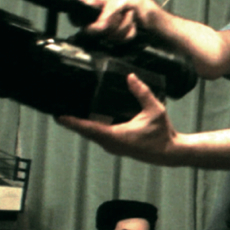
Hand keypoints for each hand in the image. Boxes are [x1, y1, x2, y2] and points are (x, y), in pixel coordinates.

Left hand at [56, 74, 178, 164]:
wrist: (170, 152)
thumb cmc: (163, 134)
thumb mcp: (155, 110)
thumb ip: (142, 93)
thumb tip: (130, 76)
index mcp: (116, 136)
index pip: (89, 128)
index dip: (72, 122)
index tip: (59, 117)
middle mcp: (111, 144)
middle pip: (86, 132)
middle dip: (73, 121)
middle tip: (59, 109)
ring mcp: (113, 147)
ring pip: (92, 135)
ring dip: (82, 125)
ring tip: (71, 112)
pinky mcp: (117, 147)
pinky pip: (99, 137)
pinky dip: (92, 128)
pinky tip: (90, 119)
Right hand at [79, 0, 160, 42]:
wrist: (163, 30)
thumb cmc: (150, 10)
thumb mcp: (132, 0)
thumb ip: (112, 7)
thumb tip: (99, 22)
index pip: (84, 4)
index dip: (87, 15)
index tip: (99, 24)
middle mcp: (105, 10)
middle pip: (92, 23)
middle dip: (111, 24)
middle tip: (124, 19)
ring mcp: (111, 25)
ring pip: (104, 34)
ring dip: (121, 31)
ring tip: (133, 24)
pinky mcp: (116, 37)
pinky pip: (113, 42)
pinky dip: (125, 38)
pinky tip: (134, 31)